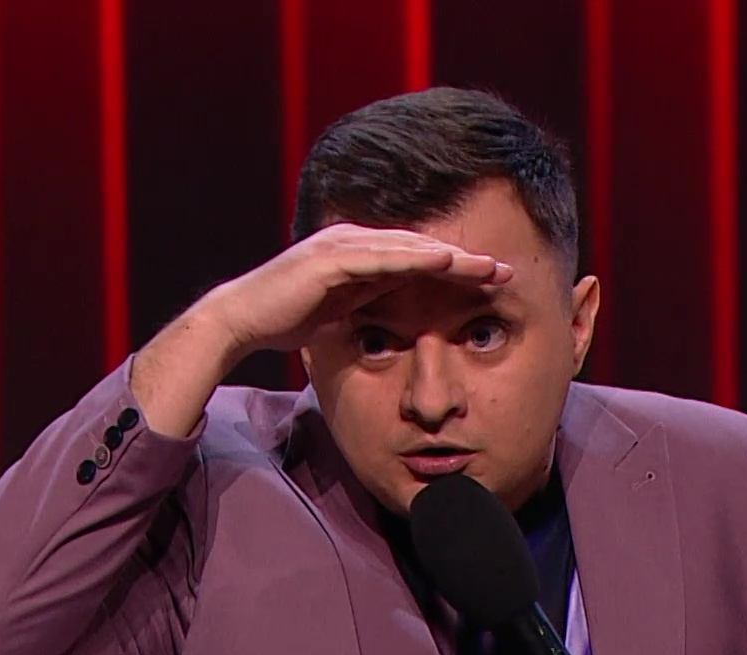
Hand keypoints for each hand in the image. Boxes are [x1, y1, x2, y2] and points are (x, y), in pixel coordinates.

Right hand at [130, 223, 512, 435]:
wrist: (240, 320)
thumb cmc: (288, 320)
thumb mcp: (342, 312)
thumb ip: (370, 303)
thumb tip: (403, 316)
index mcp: (360, 254)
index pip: (419, 260)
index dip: (457, 270)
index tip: (493, 283)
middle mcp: (355, 241)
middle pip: (422, 249)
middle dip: (465, 261)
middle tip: (506, 271)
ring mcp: (342, 246)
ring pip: (409, 248)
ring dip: (451, 257)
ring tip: (488, 267)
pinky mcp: (331, 258)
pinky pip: (381, 255)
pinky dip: (414, 256)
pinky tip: (445, 260)